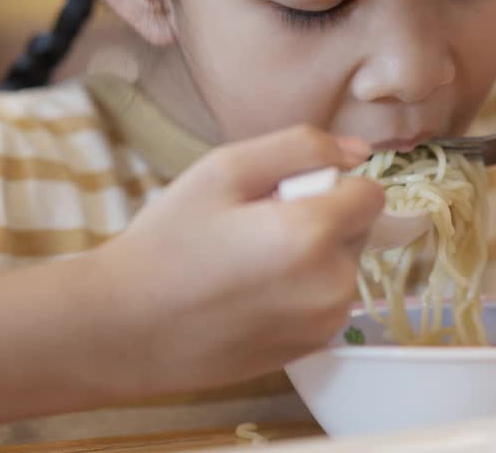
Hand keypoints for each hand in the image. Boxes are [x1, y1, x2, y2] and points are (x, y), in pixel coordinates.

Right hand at [84, 125, 383, 397]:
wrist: (125, 329)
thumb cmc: (168, 241)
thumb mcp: (226, 169)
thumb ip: (303, 147)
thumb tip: (359, 152)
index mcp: (313, 233)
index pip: (370, 193)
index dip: (328, 184)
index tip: (278, 196)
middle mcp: (332, 285)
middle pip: (358, 230)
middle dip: (321, 219)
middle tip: (253, 227)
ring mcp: (325, 323)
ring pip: (343, 266)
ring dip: (313, 256)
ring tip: (248, 262)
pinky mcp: (313, 348)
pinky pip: (327, 300)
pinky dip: (303, 290)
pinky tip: (251, 293)